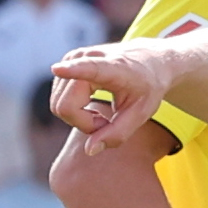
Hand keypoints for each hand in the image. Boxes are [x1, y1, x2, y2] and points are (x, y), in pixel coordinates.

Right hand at [50, 42, 176, 154]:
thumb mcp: (141, 114)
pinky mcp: (65, 64)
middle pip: (65, 106)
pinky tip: (93, 106)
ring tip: (103, 115)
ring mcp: (73, 59)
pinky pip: (59, 101)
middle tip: (107, 124)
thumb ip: (117, 134)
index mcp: (113, 67)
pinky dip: (75, 111)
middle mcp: (87, 57)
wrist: (149, 60)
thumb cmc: (147, 87)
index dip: (72, 70)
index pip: (89, 68)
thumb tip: (89, 150)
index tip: (57, 70)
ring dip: (80, 118)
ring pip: (59, 105)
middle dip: (84, 123)